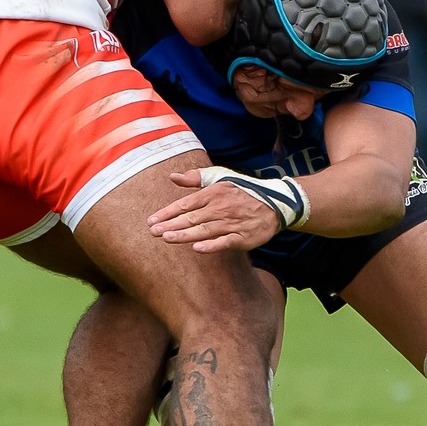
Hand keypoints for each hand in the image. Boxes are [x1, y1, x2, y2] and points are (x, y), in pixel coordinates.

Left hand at [148, 169, 281, 252]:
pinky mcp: (243, 237)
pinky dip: (211, 245)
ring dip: (185, 235)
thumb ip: (195, 178)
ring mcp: (232, 223)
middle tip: (153, 232)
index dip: (167, 212)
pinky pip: (225, 242)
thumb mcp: (220, 178)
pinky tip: (197, 249)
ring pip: (204, 230)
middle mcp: (221, 207)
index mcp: (214, 192)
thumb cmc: (242, 191)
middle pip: (192, 218)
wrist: (275, 204)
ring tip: (167, 238)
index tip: (151, 220)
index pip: (186, 204)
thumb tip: (172, 176)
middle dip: (171, 225)